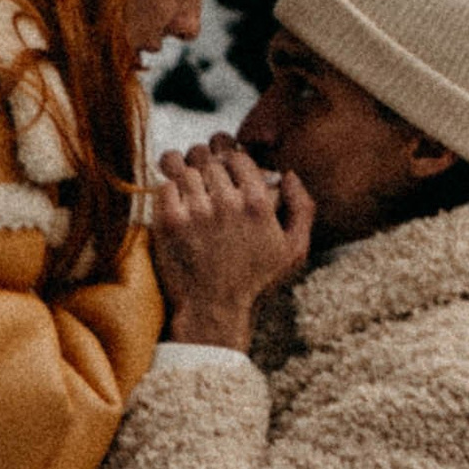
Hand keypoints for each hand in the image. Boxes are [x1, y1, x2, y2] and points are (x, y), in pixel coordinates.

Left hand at [151, 135, 313, 349]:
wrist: (214, 311)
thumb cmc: (255, 282)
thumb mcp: (295, 251)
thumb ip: (303, 208)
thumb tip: (288, 174)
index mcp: (258, 203)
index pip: (237, 157)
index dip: (228, 162)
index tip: (224, 176)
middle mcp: (228, 203)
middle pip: (209, 160)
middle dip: (205, 167)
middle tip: (204, 184)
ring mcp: (196, 211)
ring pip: (186, 169)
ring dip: (185, 176)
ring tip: (188, 192)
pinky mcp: (170, 222)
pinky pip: (165, 185)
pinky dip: (168, 190)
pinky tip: (175, 204)